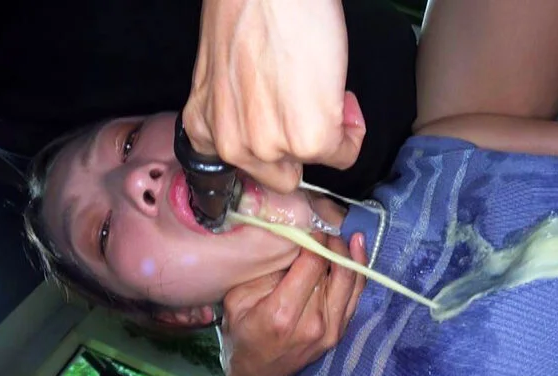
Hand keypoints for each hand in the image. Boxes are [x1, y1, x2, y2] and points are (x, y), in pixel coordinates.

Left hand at [183, 0, 365, 193]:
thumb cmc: (247, 9)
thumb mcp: (222, 71)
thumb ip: (235, 107)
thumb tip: (267, 117)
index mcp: (205, 128)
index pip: (241, 168)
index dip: (272, 149)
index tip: (286, 134)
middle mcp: (231, 146)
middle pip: (279, 176)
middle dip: (299, 148)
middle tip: (310, 111)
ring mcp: (270, 147)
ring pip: (312, 164)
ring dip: (327, 134)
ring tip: (326, 92)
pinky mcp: (310, 141)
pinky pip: (343, 154)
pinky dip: (352, 131)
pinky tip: (342, 98)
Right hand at [218, 232, 366, 375]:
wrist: (255, 371)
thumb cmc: (241, 331)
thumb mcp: (238, 298)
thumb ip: (265, 271)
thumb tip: (291, 242)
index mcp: (282, 314)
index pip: (312, 264)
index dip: (315, 240)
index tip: (311, 227)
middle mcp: (313, 323)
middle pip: (335, 271)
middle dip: (333, 244)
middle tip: (326, 227)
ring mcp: (330, 331)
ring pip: (351, 282)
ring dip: (350, 254)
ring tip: (347, 234)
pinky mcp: (339, 333)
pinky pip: (355, 297)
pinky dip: (358, 272)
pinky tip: (357, 251)